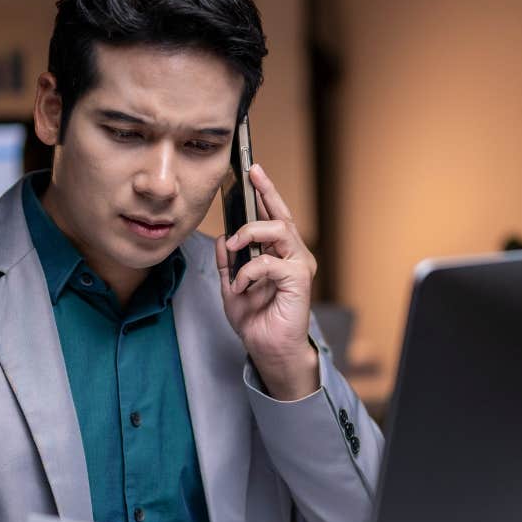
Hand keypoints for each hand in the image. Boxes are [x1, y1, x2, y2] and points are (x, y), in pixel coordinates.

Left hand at [216, 163, 320, 399]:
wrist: (268, 350)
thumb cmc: (256, 321)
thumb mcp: (231, 287)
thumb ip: (226, 263)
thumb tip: (223, 238)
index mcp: (279, 254)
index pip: (273, 217)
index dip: (265, 193)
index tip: (252, 172)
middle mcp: (293, 256)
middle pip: (282, 216)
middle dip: (267, 192)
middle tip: (252, 174)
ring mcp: (299, 266)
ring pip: (280, 231)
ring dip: (252, 232)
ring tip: (235, 244)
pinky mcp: (299, 280)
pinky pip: (270, 262)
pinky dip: (249, 271)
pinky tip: (239, 285)